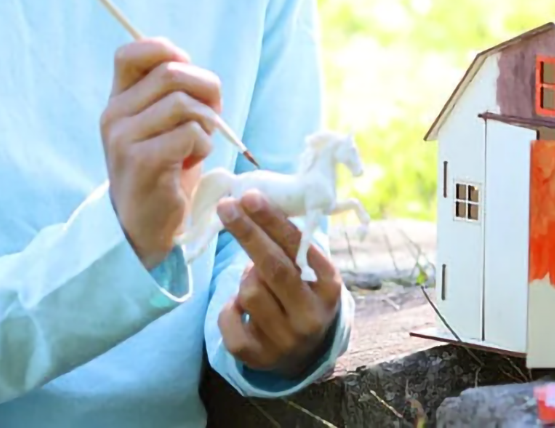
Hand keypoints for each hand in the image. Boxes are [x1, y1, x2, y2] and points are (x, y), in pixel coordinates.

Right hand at [101, 38, 221, 268]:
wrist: (146, 226)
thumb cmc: (165, 169)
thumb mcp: (165, 125)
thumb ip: (173, 93)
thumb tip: (195, 69)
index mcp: (117, 101)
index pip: (131, 52)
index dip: (165, 50)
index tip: (186, 70)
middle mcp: (113, 115)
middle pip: (171, 73)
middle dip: (205, 89)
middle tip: (210, 115)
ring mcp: (124, 138)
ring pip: (183, 103)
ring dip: (206, 122)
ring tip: (198, 143)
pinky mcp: (142, 162)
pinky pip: (190, 132)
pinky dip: (203, 144)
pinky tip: (192, 161)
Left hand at [217, 192, 341, 377]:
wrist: (305, 352)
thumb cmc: (302, 294)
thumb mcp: (309, 270)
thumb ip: (289, 244)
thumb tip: (251, 203)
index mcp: (329, 287)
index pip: (297, 247)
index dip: (271, 220)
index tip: (250, 196)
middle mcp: (311, 315)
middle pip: (273, 267)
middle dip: (247, 232)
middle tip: (226, 206)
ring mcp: (286, 340)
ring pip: (250, 291)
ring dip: (245, 278)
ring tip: (256, 282)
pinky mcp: (259, 358)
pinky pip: (229, 320)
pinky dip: (229, 307)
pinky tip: (242, 308)